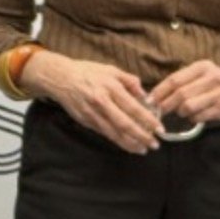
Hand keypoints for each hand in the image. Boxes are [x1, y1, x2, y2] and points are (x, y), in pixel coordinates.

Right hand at [23, 51, 160, 153]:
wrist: (60, 78)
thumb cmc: (86, 72)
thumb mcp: (109, 69)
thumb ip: (128, 80)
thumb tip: (144, 93)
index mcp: (110, 87)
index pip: (133, 107)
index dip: (147, 120)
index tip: (159, 128)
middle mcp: (102, 102)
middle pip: (124, 124)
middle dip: (141, 136)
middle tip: (154, 144)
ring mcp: (93, 114)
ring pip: (114, 133)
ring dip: (130, 143)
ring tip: (143, 149)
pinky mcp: (86, 121)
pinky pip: (104, 133)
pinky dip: (117, 140)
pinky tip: (127, 144)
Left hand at [150, 60, 219, 124]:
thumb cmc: (219, 82)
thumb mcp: (203, 73)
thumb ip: (184, 80)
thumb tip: (157, 94)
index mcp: (202, 67)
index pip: (175, 79)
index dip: (160, 91)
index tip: (150, 100)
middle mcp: (211, 78)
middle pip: (180, 94)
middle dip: (166, 104)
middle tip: (160, 111)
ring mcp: (218, 94)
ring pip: (188, 106)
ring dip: (180, 112)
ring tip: (181, 112)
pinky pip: (199, 116)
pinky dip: (193, 118)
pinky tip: (195, 115)